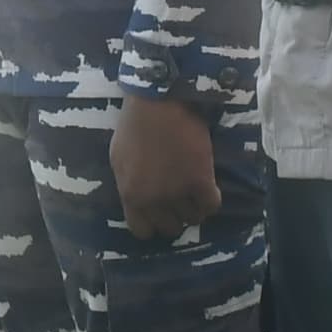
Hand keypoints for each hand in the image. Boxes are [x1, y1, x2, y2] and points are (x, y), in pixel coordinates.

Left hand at [109, 95, 220, 242]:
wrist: (160, 101)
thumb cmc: (134, 124)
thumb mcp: (119, 159)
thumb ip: (129, 184)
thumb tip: (137, 199)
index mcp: (130, 195)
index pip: (142, 230)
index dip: (152, 223)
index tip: (158, 213)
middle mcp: (154, 200)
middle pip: (170, 228)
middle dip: (175, 215)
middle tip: (179, 199)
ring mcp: (179, 192)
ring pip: (193, 218)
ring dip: (194, 206)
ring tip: (195, 190)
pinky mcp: (202, 181)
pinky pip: (212, 205)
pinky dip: (211, 199)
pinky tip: (208, 187)